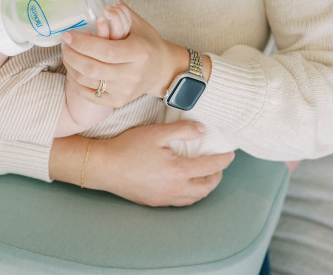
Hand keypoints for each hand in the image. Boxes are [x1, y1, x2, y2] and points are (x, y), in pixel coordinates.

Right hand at [52, 122, 234, 206]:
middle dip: (216, 177)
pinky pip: (179, 202)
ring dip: (204, 188)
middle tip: (219, 166)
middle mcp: (175, 189)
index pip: (210, 167)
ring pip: (193, 199)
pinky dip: (189, 195)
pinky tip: (184, 186)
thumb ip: (182, 130)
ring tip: (205, 177)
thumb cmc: (127, 147)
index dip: (223, 160)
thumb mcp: (156, 133)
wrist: (103, 167)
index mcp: (178, 171)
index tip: (230, 154)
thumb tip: (202, 130)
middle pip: (206, 188)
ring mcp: (164, 198)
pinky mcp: (153, 202)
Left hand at [62, 4, 184, 107]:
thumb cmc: (147, 43)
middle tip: (64, 42)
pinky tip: (73, 68)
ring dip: (71, 66)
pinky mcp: (117, 101)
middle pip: (93, 68)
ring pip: (88, 81)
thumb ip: (118, 11)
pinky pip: (89, 94)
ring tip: (67, 52)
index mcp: (140, 52)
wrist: (161, 71)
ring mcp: (125, 91)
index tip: (69, 34)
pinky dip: (76, 81)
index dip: (84, 43)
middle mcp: (133, 74)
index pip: (107, 50)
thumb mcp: (138, 24)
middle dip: (72, 54)